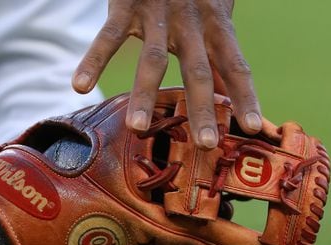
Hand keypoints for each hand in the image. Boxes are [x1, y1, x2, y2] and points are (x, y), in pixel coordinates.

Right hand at [72, 0, 261, 149]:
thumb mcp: (214, 12)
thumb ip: (219, 50)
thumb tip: (231, 89)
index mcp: (216, 24)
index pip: (236, 65)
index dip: (245, 96)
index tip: (251, 128)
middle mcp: (191, 22)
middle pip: (198, 70)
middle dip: (202, 108)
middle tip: (206, 144)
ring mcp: (158, 13)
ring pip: (152, 59)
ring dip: (144, 94)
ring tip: (137, 128)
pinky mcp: (126, 5)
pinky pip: (108, 36)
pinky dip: (94, 60)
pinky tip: (79, 86)